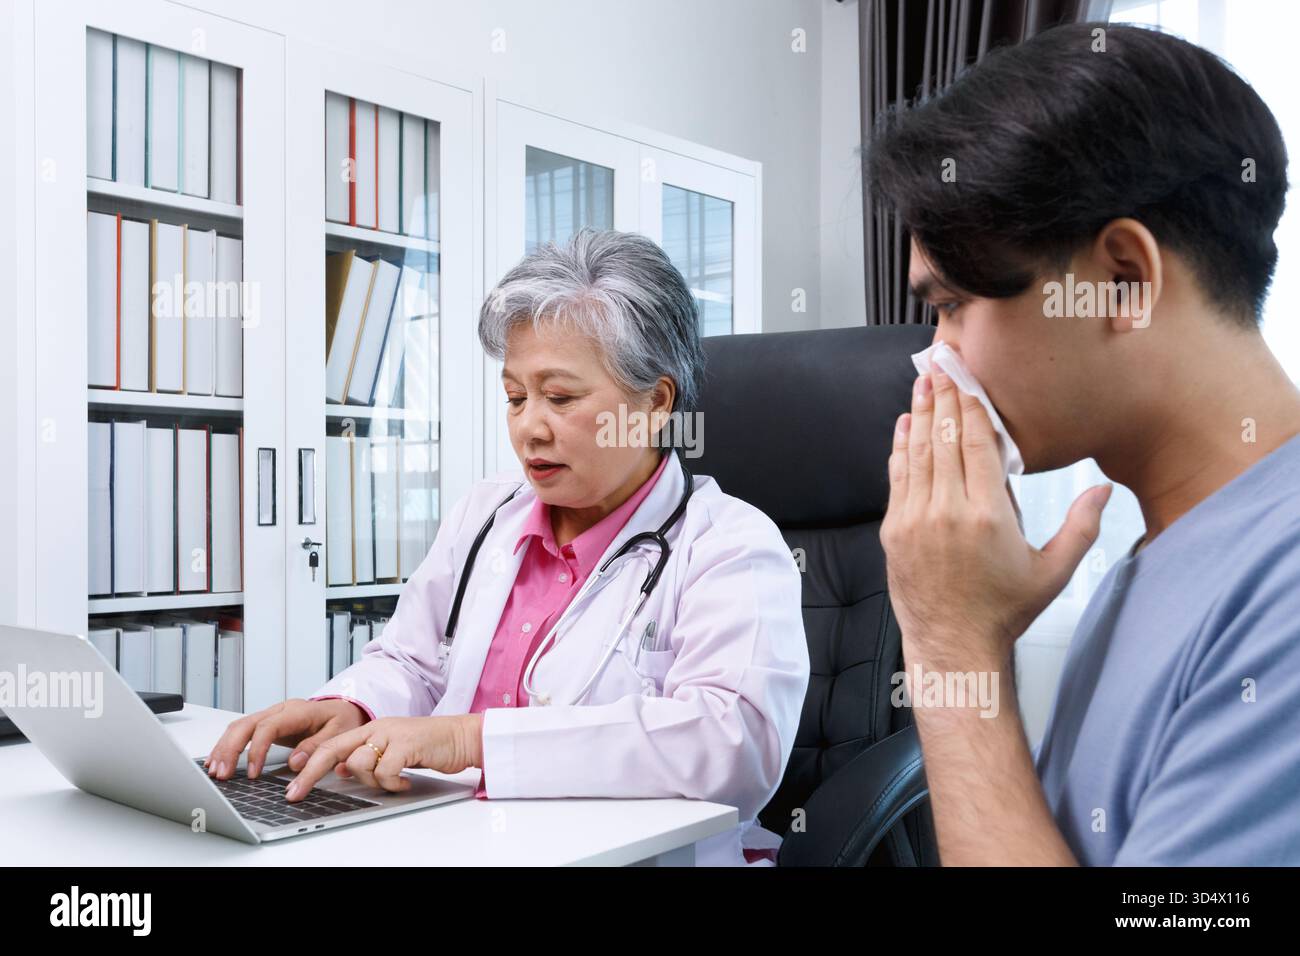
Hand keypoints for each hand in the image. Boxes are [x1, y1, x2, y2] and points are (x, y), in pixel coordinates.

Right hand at [205, 698, 368, 779]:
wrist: (345, 709)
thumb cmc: (343, 721)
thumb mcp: (339, 733)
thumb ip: (317, 747)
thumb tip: (294, 762)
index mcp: (298, 711)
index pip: (268, 727)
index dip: (257, 750)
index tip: (253, 773)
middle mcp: (280, 710)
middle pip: (246, 724)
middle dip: (230, 749)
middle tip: (222, 774)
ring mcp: (272, 716)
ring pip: (239, 726)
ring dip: (224, 748)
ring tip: (215, 771)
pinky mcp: (267, 724)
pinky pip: (242, 731)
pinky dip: (227, 745)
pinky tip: (218, 760)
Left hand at [285, 714, 484, 801]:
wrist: (460, 737)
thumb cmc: (428, 746)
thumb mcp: (391, 752)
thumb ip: (366, 757)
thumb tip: (339, 770)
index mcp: (370, 729)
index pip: (330, 745)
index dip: (308, 767)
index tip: (293, 788)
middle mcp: (376, 728)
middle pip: (332, 750)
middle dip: (310, 775)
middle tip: (295, 794)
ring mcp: (390, 734)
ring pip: (358, 763)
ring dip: (372, 781)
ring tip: (393, 780)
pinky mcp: (406, 743)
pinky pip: (385, 771)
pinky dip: (393, 782)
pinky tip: (406, 781)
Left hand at [880, 370, 1111, 666]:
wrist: (953, 645)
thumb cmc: (1005, 609)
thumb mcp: (1053, 571)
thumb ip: (1081, 527)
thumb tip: (1104, 488)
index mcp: (988, 516)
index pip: (978, 444)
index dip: (971, 405)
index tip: (967, 377)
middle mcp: (947, 512)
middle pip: (945, 439)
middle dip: (943, 398)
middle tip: (939, 364)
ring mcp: (915, 520)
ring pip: (918, 454)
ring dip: (920, 415)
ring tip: (922, 383)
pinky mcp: (894, 531)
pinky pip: (897, 478)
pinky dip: (900, 448)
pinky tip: (904, 425)